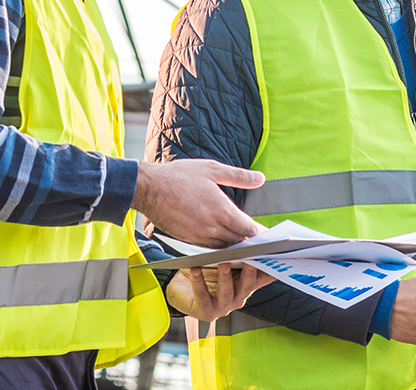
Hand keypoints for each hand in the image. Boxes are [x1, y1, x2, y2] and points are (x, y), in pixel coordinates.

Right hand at [134, 159, 265, 247]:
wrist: (149, 188)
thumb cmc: (179, 176)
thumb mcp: (212, 169)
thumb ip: (239, 176)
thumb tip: (260, 179)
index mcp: (222, 211)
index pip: (249, 229)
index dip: (259, 232)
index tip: (267, 233)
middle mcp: (212, 228)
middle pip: (238, 241)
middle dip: (248, 240)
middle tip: (258, 239)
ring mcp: (199, 237)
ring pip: (224, 247)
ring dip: (233, 244)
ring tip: (242, 240)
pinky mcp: (188, 240)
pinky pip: (209, 247)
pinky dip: (218, 245)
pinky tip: (220, 238)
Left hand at [165, 262, 272, 320]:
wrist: (184, 292)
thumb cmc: (208, 274)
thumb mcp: (227, 264)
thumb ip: (241, 256)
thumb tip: (255, 235)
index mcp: (246, 286)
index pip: (263, 278)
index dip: (272, 271)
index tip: (277, 260)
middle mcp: (238, 298)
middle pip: (247, 286)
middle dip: (250, 273)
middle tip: (250, 260)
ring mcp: (223, 307)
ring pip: (226, 292)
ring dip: (225, 278)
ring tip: (224, 263)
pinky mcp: (206, 311)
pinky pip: (203, 295)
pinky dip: (199, 282)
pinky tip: (196, 269)